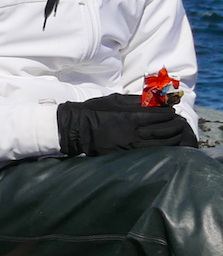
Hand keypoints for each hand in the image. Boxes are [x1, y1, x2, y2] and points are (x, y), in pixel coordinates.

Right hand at [56, 93, 197, 155]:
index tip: (172, 112)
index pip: (159, 115)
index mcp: (131, 117)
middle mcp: (134, 132)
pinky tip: (165, 146)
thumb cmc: (94, 111)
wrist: (76, 129)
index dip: (169, 113)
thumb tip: (155, 100)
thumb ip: (135, 101)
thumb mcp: (114, 100)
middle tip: (179, 122)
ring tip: (176, 134)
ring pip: (160, 144)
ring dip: (171, 138)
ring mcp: (131, 146)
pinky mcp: (126, 155)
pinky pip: (149, 153)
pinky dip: (160, 149)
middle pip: (163, 130)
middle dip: (174, 125)